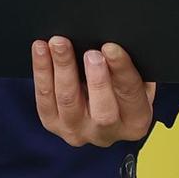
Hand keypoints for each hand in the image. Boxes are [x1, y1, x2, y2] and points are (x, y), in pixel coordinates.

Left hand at [31, 37, 156, 146]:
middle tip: (90, 53)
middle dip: (96, 80)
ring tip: (59, 44)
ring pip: (68, 102)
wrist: (100, 105)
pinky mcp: (54, 124)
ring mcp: (77, 131)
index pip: (131, 96)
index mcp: (135, 122)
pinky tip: (41, 49)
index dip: (122, 71)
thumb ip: (128, 68)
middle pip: (103, 111)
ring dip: (63, 69)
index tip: (112, 48)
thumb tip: (115, 46)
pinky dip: (42, 72)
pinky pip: (45, 99)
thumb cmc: (121, 86)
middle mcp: (106, 133)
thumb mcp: (137, 79)